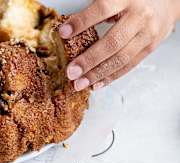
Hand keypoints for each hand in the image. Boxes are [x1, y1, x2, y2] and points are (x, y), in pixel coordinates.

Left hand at [59, 0, 179, 90]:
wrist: (169, 1)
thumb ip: (99, 8)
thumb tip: (70, 28)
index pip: (102, 9)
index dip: (82, 22)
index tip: (63, 33)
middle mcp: (139, 17)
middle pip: (112, 42)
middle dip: (89, 60)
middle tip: (71, 72)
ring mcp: (147, 35)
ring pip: (121, 59)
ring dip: (98, 74)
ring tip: (80, 83)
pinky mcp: (150, 48)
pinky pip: (129, 66)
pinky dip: (111, 77)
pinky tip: (96, 84)